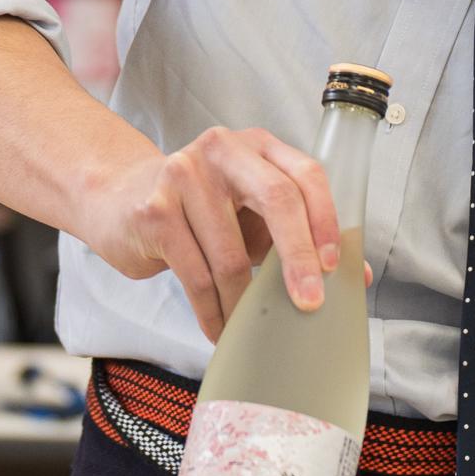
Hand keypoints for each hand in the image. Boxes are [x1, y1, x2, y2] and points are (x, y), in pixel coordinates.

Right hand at [74, 124, 341, 338]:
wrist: (118, 199)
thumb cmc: (199, 210)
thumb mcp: (250, 212)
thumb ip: (299, 234)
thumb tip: (356, 275)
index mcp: (256, 145)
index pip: (306, 174)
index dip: (325, 221)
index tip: (335, 268)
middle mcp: (222, 150)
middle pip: (277, 200)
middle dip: (298, 260)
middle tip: (309, 304)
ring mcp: (183, 175)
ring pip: (231, 254)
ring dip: (245, 304)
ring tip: (251, 330)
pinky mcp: (155, 211)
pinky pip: (196, 276)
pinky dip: (212, 312)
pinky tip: (219, 329)